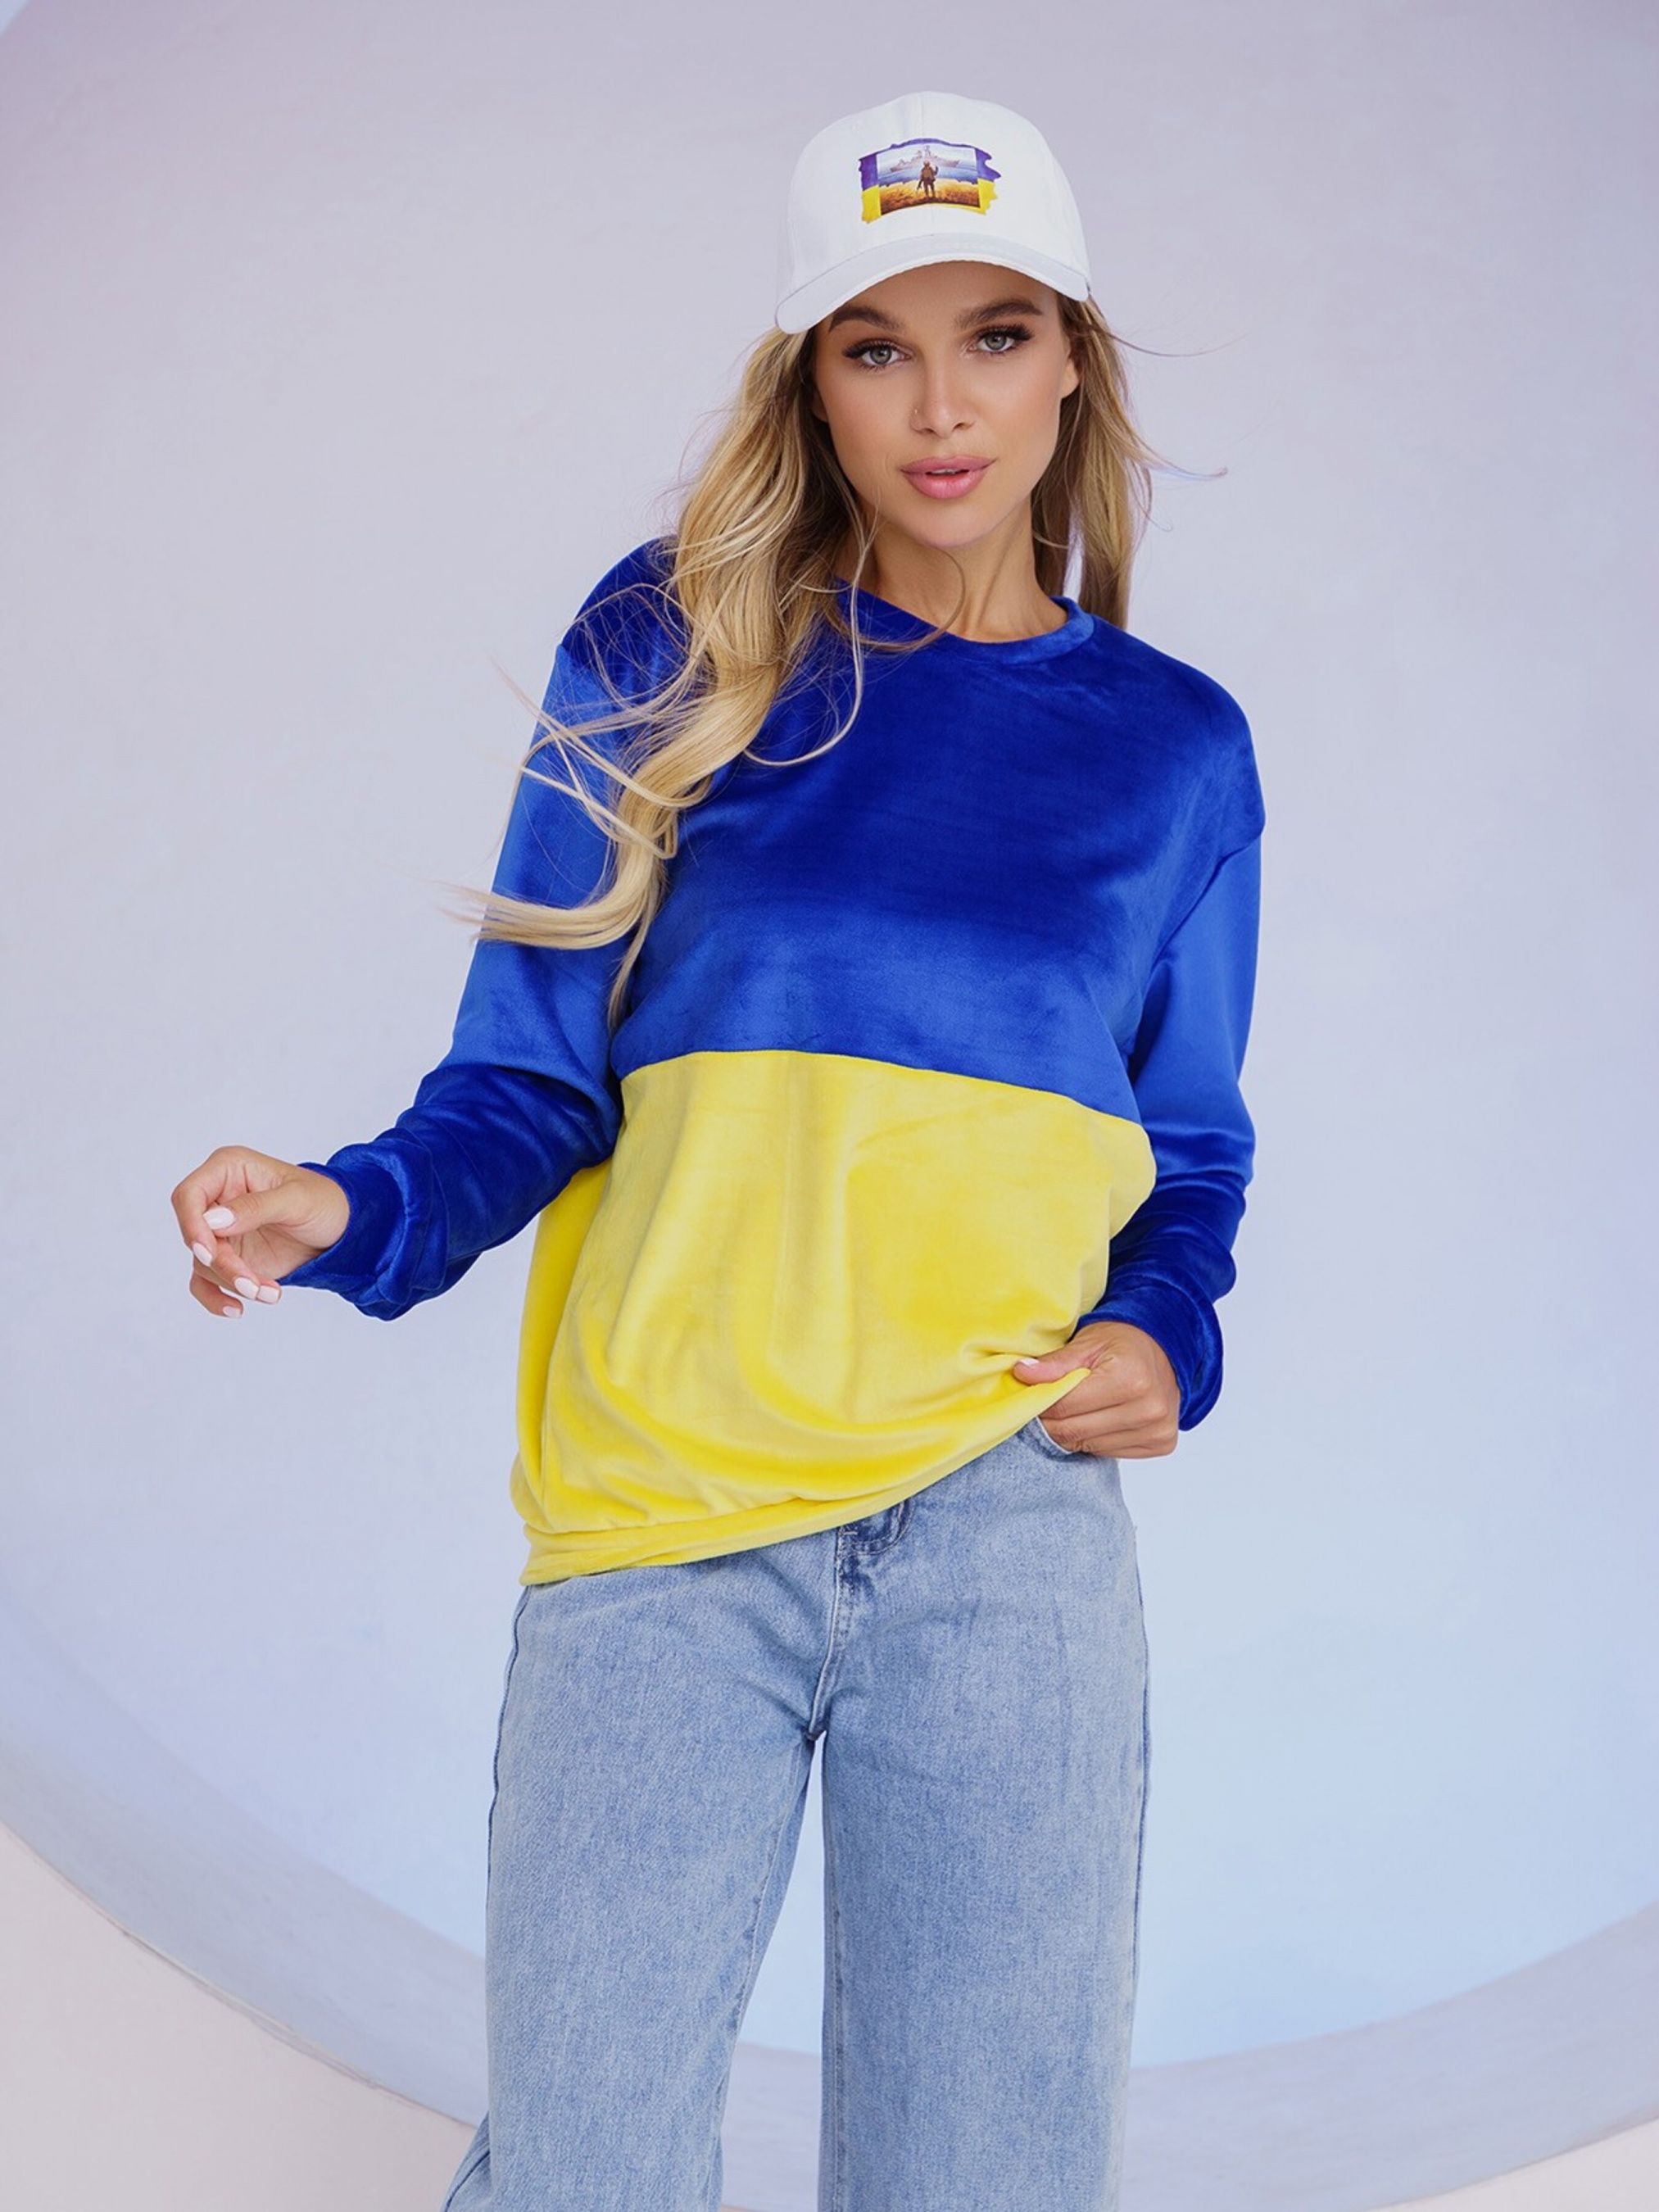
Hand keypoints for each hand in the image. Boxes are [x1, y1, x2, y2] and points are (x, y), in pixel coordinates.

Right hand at [170, 1146, 352, 1319]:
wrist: (343, 1229)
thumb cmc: (325, 1201)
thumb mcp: (297, 1199)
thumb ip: (256, 1207)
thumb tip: (213, 1220)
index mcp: (228, 1169)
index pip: (188, 1196)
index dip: (191, 1224)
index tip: (208, 1252)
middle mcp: (218, 1199)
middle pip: (195, 1236)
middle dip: (223, 1264)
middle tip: (251, 1283)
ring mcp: (221, 1231)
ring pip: (204, 1264)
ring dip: (234, 1283)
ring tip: (270, 1293)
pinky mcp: (229, 1258)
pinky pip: (206, 1282)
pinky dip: (217, 1298)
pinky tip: (237, 1309)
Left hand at [1013, 1321, 1180, 1457]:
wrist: (1167, 1351)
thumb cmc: (1124, 1343)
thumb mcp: (1087, 1342)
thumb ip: (1055, 1363)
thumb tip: (1021, 1374)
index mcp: (1130, 1379)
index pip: (1064, 1407)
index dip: (1040, 1402)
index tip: (1032, 1395)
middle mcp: (1148, 1409)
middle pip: (1074, 1432)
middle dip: (1052, 1421)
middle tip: (1047, 1405)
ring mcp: (1157, 1430)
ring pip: (1089, 1446)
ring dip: (1074, 1432)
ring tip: (1076, 1409)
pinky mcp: (1162, 1444)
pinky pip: (1109, 1453)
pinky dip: (1096, 1439)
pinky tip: (1099, 1419)